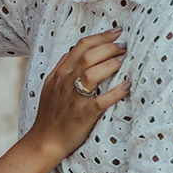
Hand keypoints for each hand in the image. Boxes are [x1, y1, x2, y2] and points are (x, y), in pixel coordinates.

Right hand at [27, 27, 129, 160]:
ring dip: (110, 64)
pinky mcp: (83, 116)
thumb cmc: (51, 113)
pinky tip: (126, 87)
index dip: (100, 37)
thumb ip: (62, 67)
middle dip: (109, 47)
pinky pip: (100, 101)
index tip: (116, 32)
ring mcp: (74, 100)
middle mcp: (66, 83)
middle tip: (124, 46)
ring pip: (92, 75)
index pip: (81, 47)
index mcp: (60, 74)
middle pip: (88, 57)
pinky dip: (115, 93)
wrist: (45, 140)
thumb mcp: (50, 86)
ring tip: (124, 60)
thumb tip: (75, 51)